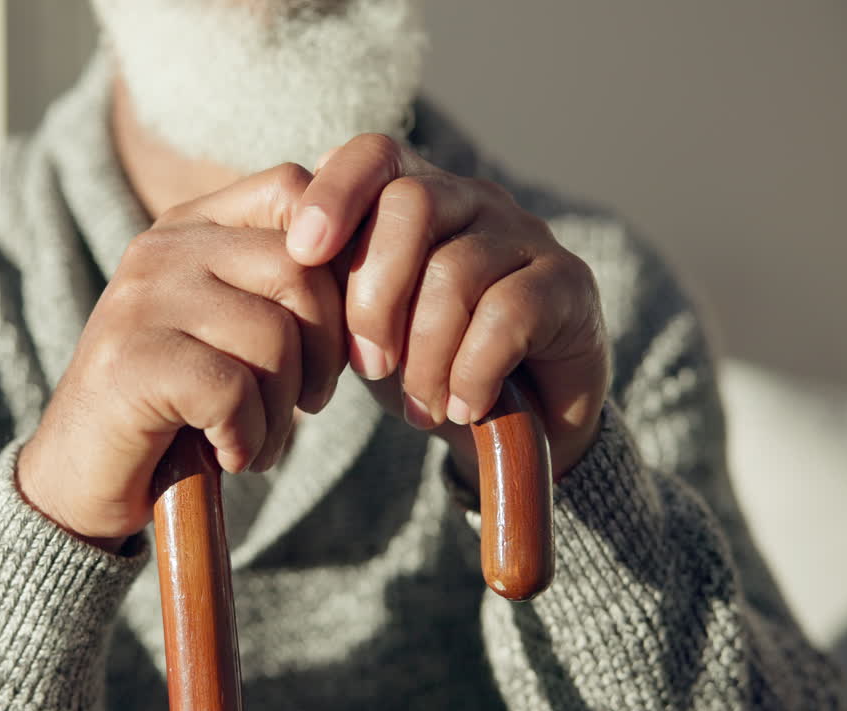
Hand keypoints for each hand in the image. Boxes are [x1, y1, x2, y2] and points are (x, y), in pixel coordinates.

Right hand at [17, 164, 344, 550]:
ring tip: (260, 440)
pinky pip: (233, 389)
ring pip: (274, 336)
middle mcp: (161, 249)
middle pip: (300, 269)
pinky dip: (248, 437)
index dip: (341, 258)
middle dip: (326, 352)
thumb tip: (379, 260)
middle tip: (308, 405)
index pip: (295, 190)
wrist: (82, 477)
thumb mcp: (231, 328)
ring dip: (284, 410)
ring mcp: (140, 301)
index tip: (337, 337)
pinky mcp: (130, 361)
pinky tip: (229, 454)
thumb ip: (282, 286)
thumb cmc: (178, 404)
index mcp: (191, 227)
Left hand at [284, 134, 608, 484]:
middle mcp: (472, 199)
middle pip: (412, 204)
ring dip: (425, 353)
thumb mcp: (361, 328)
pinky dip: (471, 370)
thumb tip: (278, 268)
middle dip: (374, 294)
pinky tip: (462, 404)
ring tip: (419, 404)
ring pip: (456, 271)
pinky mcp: (569, 284)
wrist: (516, 421)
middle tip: (368, 366)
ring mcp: (524, 236)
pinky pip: (507, 314)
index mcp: (413, 195)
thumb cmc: (423, 362)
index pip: (373, 155)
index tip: (301, 253)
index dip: (334, 193)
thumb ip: (327, 290)